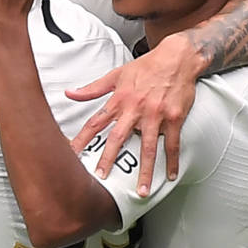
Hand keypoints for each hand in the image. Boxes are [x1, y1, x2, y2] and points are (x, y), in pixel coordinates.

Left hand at [67, 32, 198, 194]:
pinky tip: (169, 176)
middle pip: (118, 137)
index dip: (82, 139)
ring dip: (145, 170)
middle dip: (108, 158)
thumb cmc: (147, 66)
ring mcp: (156, 115)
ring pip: (148, 146)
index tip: (71, 154)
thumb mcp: (116, 74)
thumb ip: (93, 88)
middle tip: (101, 177)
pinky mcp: (174, 118)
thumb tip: (70, 94)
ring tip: (141, 190)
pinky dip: (172, 161)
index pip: (95, 122)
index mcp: (119, 100)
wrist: (178, 57)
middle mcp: (135, 109)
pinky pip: (173, 143)